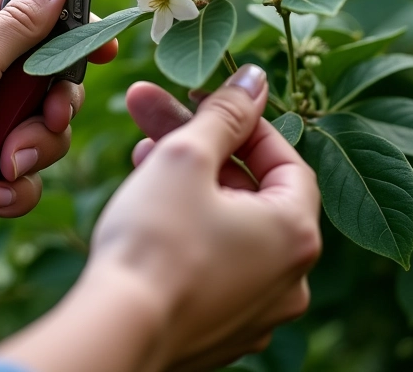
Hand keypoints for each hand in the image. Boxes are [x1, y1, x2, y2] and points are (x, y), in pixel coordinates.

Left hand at [0, 0, 116, 235]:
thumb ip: (25, 21)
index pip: (39, 14)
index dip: (75, 30)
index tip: (104, 47)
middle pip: (54, 79)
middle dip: (54, 107)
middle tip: (50, 116)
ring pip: (47, 130)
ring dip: (31, 150)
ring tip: (2, 164)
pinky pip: (27, 173)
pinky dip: (13, 186)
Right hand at [115, 68, 320, 368]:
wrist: (117, 333)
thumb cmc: (156, 240)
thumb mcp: (190, 156)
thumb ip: (227, 113)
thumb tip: (255, 79)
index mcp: (295, 233)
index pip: (283, 159)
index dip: (243, 122)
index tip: (205, 100)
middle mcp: (287, 278)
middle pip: (246, 188)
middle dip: (198, 144)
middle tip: (154, 112)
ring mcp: (253, 309)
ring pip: (225, 222)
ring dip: (187, 180)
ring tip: (140, 152)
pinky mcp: (218, 327)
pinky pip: (211, 259)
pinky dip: (187, 225)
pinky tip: (147, 200)